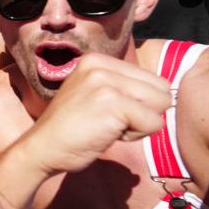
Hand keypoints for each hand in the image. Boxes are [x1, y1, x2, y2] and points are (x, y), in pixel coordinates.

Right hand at [18, 53, 171, 175]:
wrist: (41, 149)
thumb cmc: (70, 130)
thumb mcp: (94, 94)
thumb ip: (123, 87)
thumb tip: (167, 95)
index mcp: (97, 60)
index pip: (152, 79)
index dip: (137, 104)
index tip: (107, 113)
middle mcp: (101, 65)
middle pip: (161, 90)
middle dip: (143, 113)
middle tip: (109, 122)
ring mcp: (105, 83)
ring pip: (161, 105)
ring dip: (140, 124)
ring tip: (108, 127)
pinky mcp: (112, 104)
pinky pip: (153, 123)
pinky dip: (136, 136)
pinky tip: (107, 135)